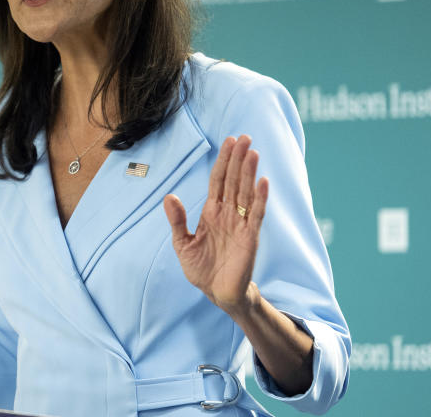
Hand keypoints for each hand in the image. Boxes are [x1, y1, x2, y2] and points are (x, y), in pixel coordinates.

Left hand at [162, 135, 267, 316]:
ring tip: (252, 152)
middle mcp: (228, 214)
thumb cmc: (200, 268)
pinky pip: (256, 214)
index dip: (223, 161)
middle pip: (234, 181)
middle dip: (238, 159)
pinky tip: (262, 181)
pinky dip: (259, 198)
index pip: (218, 181)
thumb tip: (168, 196)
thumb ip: (177, 220)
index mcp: (212, 212)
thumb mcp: (182, 243)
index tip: (229, 141)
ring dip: (249, 172)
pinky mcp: (250, 237)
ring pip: (245, 192)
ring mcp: (241, 224)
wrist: (216, 293)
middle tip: (245, 137)